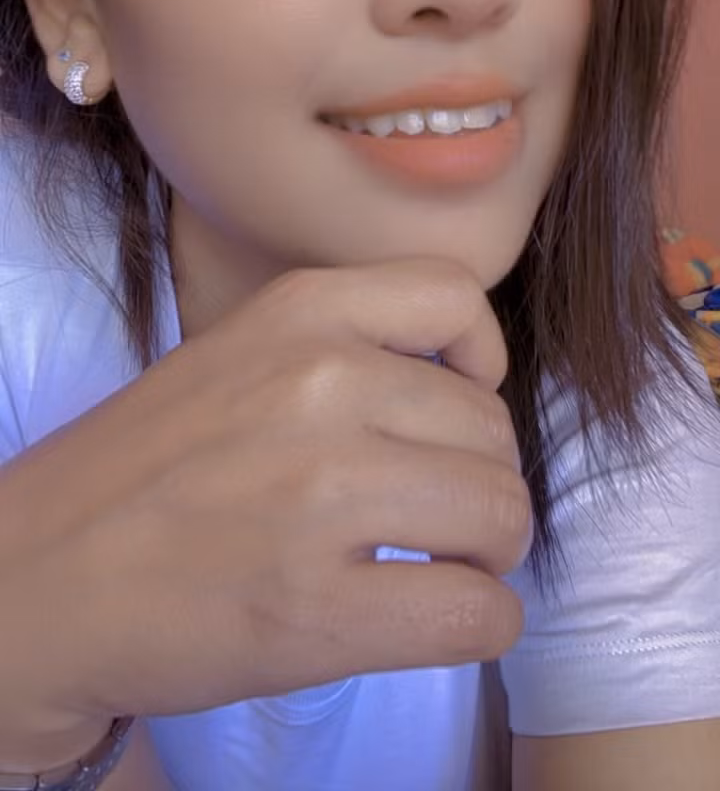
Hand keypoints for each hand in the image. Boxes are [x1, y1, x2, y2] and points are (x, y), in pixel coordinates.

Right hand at [0, 258, 529, 752]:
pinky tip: (430, 617)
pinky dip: (478, 621)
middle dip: (478, 478)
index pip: (457, 300)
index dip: (479, 361)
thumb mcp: (238, 355)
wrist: (39, 576)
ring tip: (435, 564)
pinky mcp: (317, 609)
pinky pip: (478, 612)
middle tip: (431, 515)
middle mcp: (320, 385)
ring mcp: (320, 495)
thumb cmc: (146, 469)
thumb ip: (343, 347)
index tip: (452, 407)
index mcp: (299, 312)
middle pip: (492, 427)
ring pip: (501, 513)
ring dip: (484, 550)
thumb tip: (469, 383)